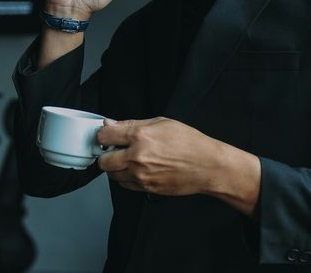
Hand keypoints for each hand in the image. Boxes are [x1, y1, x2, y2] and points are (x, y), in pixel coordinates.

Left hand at [96, 117, 219, 194]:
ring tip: (129, 160)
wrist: (207, 166)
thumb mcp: (162, 123)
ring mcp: (141, 175)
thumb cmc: (189, 143)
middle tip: (115, 150)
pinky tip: (137, 170)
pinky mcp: (146, 188)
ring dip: (115, 167)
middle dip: (106, 154)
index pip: (104, 136)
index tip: (106, 136)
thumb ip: (132, 124)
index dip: (103, 135)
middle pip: (103, 160)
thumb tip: (110, 124)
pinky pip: (124, 185)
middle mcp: (137, 157)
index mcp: (140, 136)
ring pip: (112, 175)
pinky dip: (126, 178)